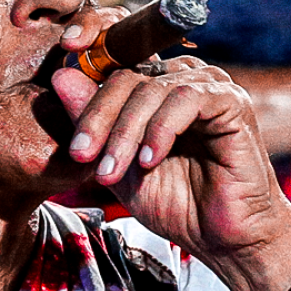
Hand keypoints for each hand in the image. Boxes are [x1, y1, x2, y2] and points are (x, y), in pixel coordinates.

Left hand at [52, 48, 290, 290]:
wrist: (223, 239)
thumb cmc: (175, 203)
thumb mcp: (116, 165)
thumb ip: (90, 123)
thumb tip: (59, 77)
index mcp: (154, 87)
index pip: (113, 61)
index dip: (88, 51)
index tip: (62, 53)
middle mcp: (181, 78)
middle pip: (125, 76)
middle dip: (97, 118)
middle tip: (83, 157)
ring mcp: (208, 87)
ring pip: (152, 87)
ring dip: (125, 132)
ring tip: (112, 172)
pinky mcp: (232, 102)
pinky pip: (187, 99)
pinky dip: (161, 130)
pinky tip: (150, 161)